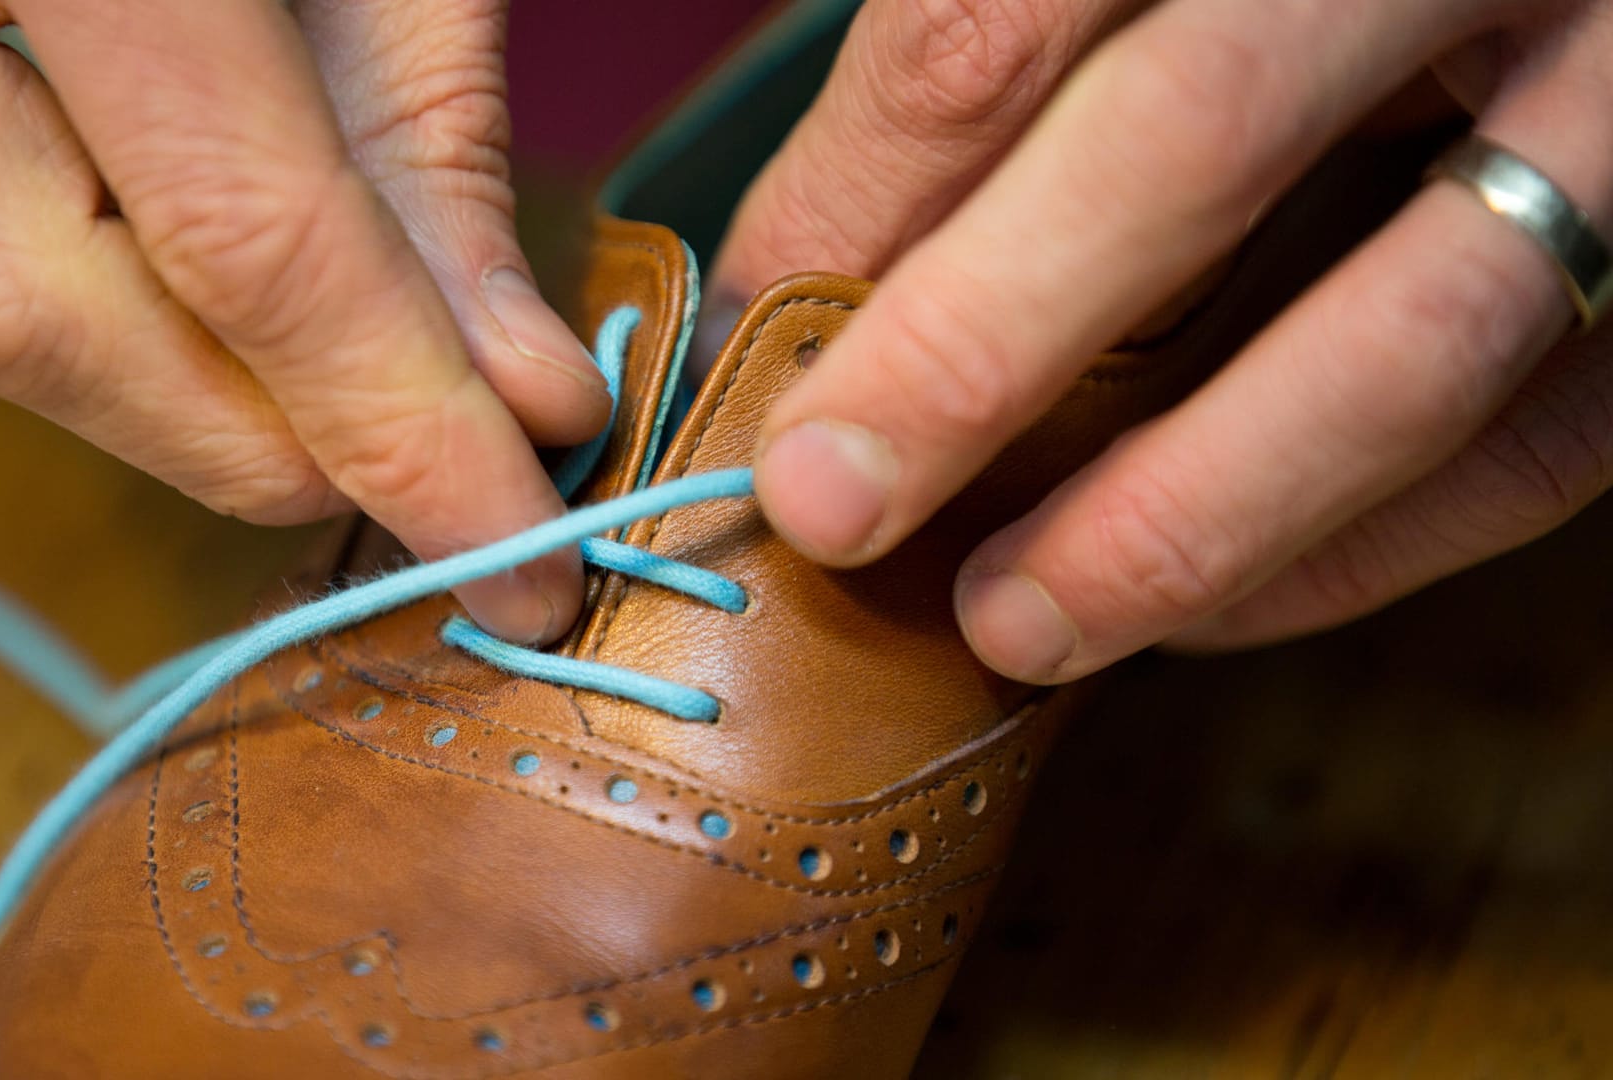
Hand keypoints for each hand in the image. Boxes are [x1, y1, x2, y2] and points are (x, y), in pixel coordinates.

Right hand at [0, 0, 603, 641]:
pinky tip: (211, 310)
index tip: (527, 540)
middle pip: (37, 319)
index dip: (396, 423)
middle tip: (442, 474)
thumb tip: (519, 392)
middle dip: (269, 440)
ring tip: (342, 398)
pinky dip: (92, 315)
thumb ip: (430, 151)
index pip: (237, 234)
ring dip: (179, 399)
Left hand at [723, 0, 1612, 680]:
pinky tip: (1197, 610)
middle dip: (978, 350)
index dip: (856, 204)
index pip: (1001, 19)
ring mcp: (1612, 93)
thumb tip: (797, 281)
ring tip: (1015, 624)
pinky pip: (1537, 439)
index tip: (751, 340)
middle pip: (1192, 140)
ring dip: (1186, 513)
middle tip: (826, 505)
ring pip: (1411, 329)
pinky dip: (1359, 550)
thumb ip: (990, 58)